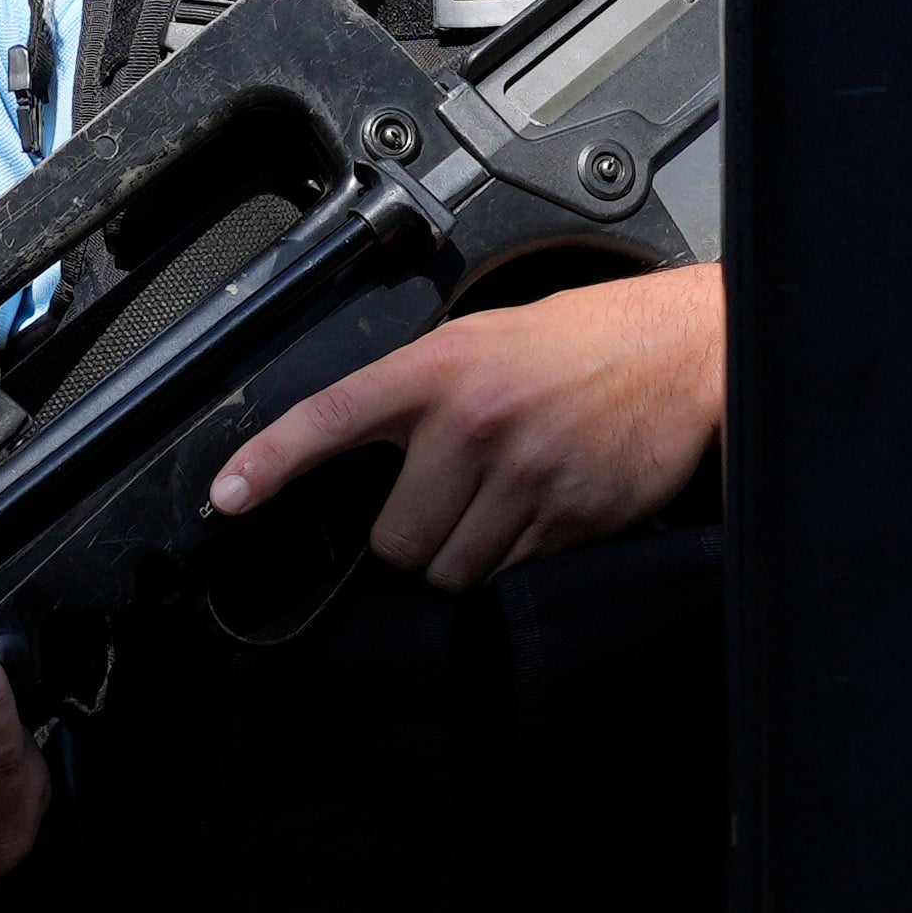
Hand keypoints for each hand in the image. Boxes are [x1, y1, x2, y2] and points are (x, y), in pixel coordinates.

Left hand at [208, 262, 720, 592]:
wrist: (683, 347)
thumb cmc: (584, 339)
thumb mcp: (486, 336)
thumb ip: (422, 389)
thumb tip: (362, 451)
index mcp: (442, 366)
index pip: (333, 415)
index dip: (271, 461)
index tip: (229, 496)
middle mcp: (475, 421)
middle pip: (396, 541)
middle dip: (416, 535)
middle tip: (451, 498)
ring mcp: (525, 474)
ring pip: (450, 571)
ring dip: (464, 556)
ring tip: (500, 503)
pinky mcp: (572, 517)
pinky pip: (510, 577)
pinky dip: (517, 559)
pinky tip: (544, 508)